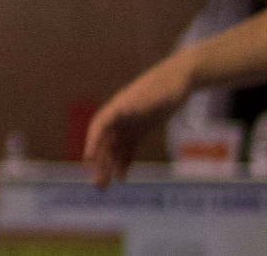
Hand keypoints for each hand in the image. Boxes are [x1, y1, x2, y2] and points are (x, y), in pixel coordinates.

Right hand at [84, 50, 194, 188]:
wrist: (179, 79)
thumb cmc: (165, 86)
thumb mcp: (153, 96)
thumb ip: (138, 105)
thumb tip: (122, 112)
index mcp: (118, 107)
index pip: (99, 127)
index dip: (92, 143)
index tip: (87, 160)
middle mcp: (120, 117)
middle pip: (105, 142)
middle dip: (99, 163)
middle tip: (97, 185)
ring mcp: (129, 124)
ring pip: (114, 148)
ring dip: (108, 166)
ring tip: (105, 187)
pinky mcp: (140, 129)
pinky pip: (128, 149)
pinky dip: (124, 162)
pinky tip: (123, 177)